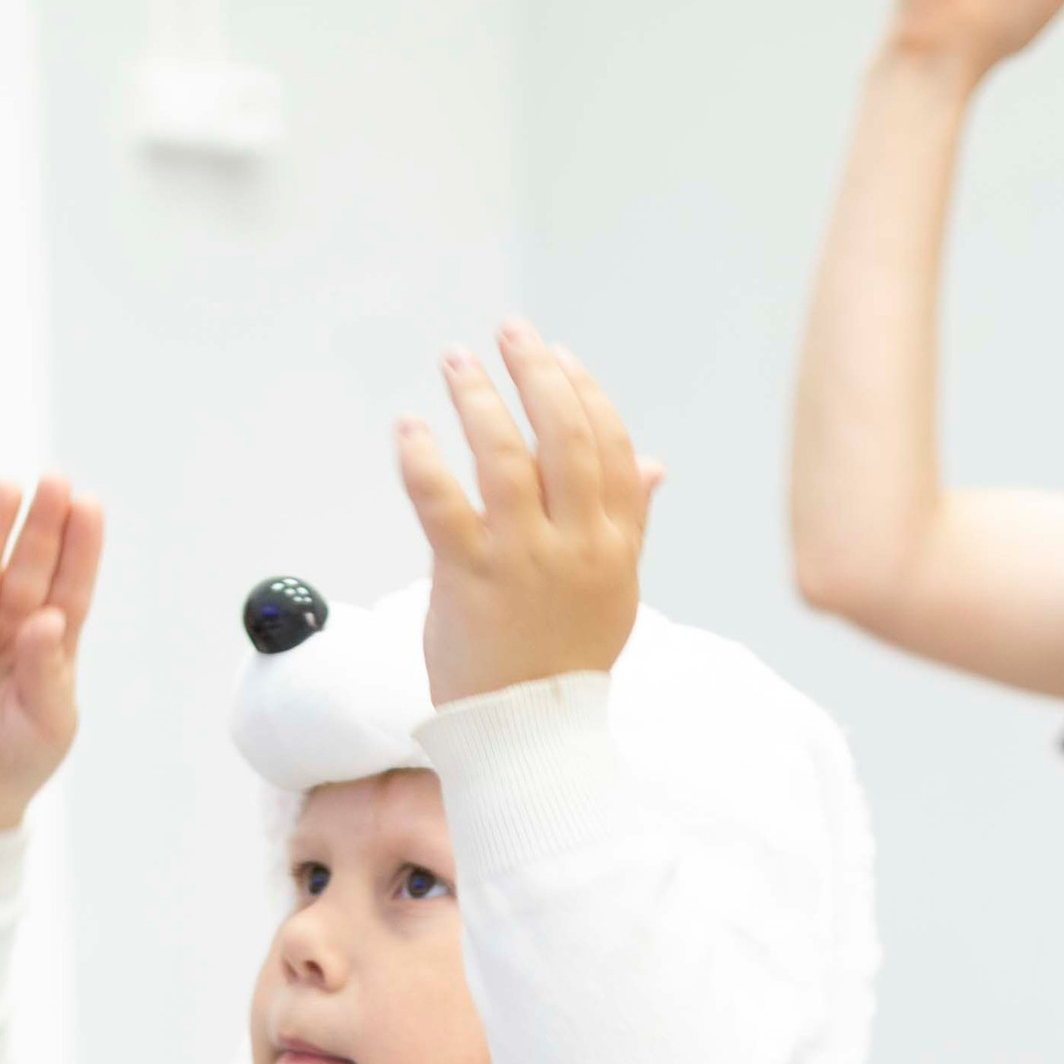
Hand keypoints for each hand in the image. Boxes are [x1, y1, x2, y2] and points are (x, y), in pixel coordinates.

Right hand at [0, 475, 103, 832]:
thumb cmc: (17, 756)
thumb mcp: (49, 722)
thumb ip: (48, 673)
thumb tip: (46, 621)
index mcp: (48, 640)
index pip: (67, 585)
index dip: (79, 546)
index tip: (89, 504)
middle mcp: (6, 625)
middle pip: (25, 566)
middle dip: (39, 525)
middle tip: (53, 481)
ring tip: (6, 492)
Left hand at [397, 327, 657, 706]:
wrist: (528, 733)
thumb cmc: (566, 657)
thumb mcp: (613, 589)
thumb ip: (630, 521)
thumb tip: (654, 464)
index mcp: (615, 544)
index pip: (611, 448)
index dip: (585, 392)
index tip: (558, 355)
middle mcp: (577, 546)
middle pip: (567, 438)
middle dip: (538, 373)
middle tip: (509, 331)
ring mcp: (523, 562)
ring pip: (506, 459)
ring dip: (479, 400)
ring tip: (455, 362)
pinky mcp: (469, 580)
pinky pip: (443, 505)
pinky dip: (423, 460)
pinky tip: (409, 427)